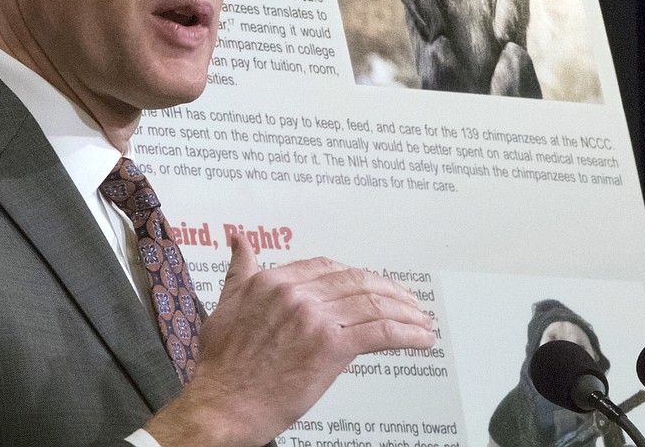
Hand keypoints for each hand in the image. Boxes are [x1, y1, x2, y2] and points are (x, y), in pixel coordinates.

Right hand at [145, 235, 434, 446]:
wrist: (223, 404)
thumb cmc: (223, 364)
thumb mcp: (226, 304)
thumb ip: (240, 271)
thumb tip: (239, 241)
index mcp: (273, 280)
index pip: (328, 267)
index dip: (357, 276)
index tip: (372, 286)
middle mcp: (296, 292)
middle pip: (357, 282)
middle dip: (388, 292)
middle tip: (407, 303)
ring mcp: (315, 317)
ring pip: (373, 305)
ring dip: (405, 312)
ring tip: (421, 321)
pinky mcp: (330, 347)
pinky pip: (380, 332)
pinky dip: (406, 333)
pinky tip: (420, 338)